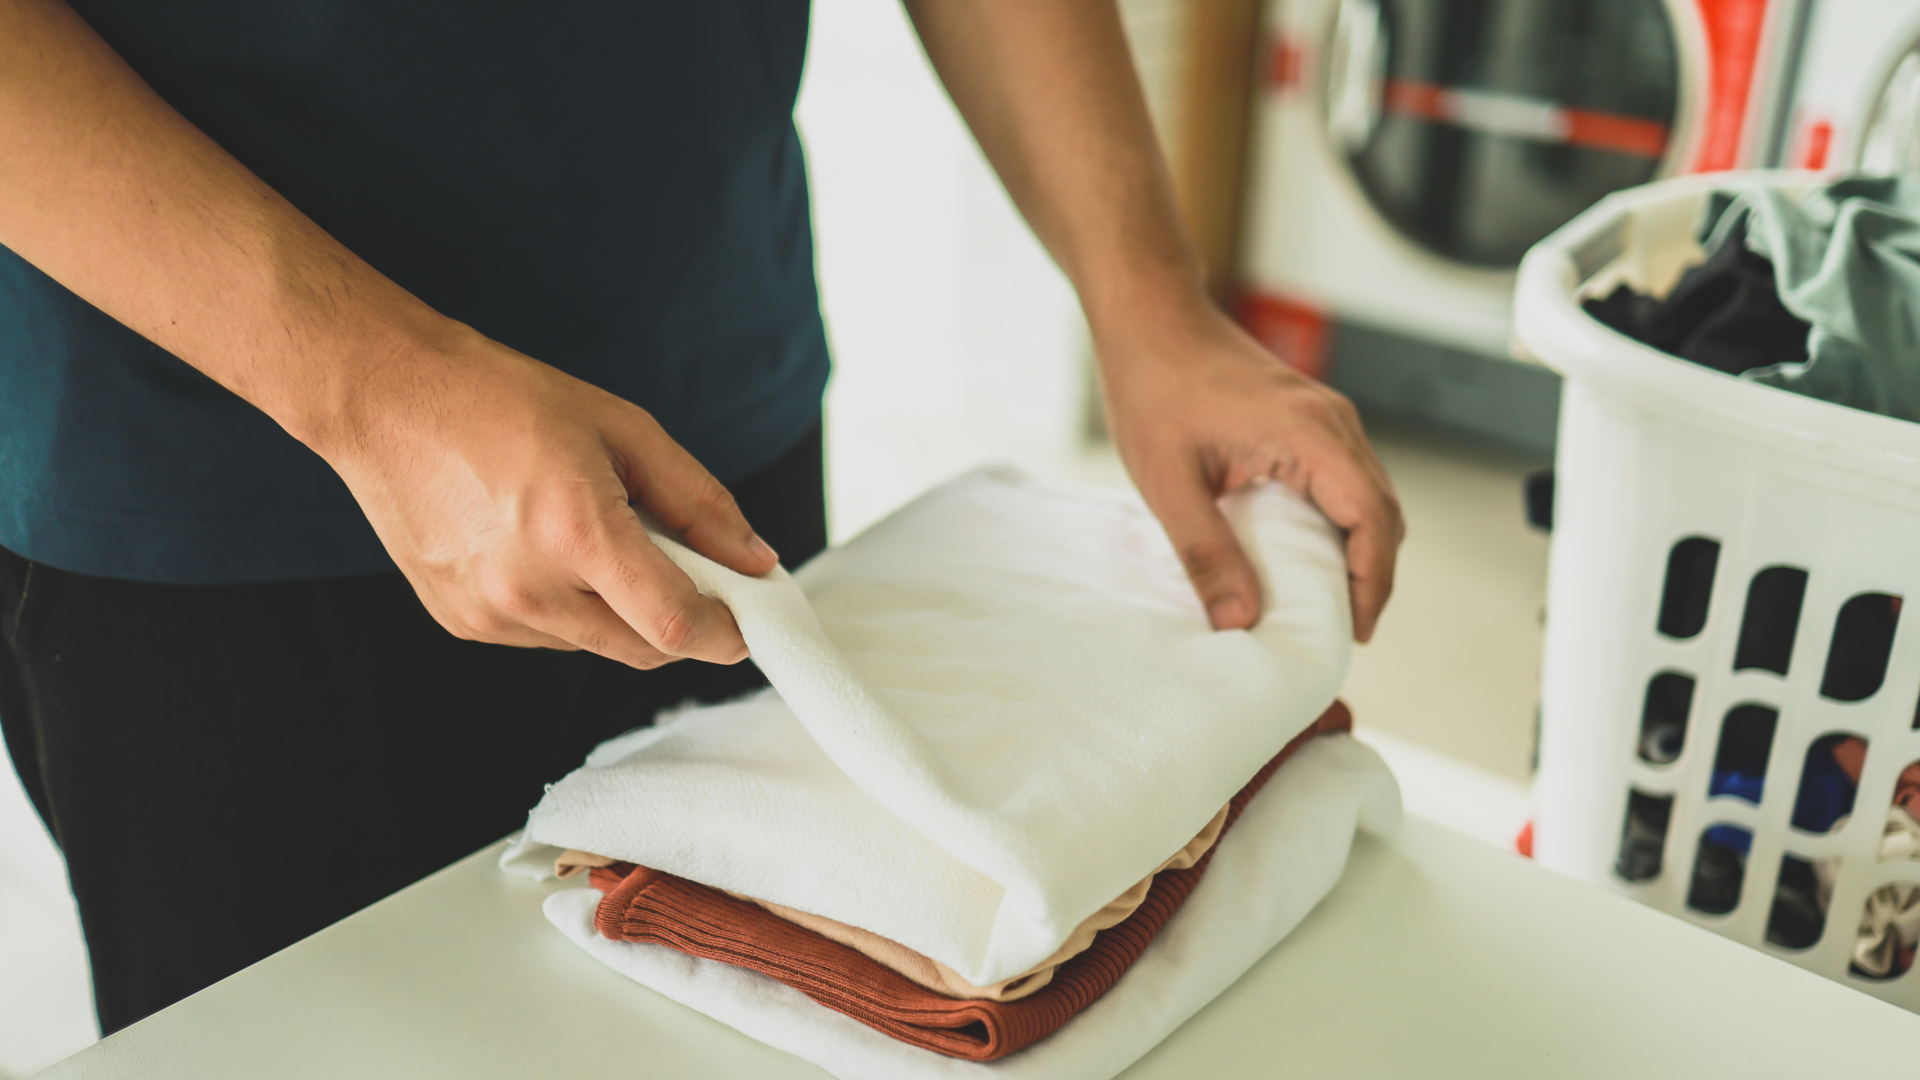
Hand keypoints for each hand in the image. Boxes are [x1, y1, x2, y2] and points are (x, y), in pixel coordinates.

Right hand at [317, 325, 778, 668]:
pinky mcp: (462, 623)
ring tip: (596, 534)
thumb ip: (699, 503)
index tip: (748, 622)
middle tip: (688, 568)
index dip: (727, 634)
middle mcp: (529, 589)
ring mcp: (490, 614)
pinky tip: (546, 548)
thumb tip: (756, 562)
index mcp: (576, 534)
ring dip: (623, 611)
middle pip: (644, 650)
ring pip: (597, 645)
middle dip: (682, 621)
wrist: (386, 398)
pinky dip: (572, 607)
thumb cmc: (504, 400)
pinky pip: (548, 636)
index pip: (675, 627)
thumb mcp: (623, 430)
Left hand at [1099, 304, 1403, 640]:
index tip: (1356, 630)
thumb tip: (1239, 619)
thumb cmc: (1155, 383)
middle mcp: (1331, 422)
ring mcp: (1324, 417)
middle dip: (1370, 576)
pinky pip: (1343, 480)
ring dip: (1355, 550)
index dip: (1373, 582)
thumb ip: (1206, 553)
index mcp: (1310, 433)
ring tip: (1323, 603)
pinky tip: (1302, 555)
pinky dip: (1337, 523)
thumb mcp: (1168, 483)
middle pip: (1382, 512)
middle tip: (1339, 630)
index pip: (1373, 517)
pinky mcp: (1307, 420)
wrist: (1148, 316)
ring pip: (1366, 496)